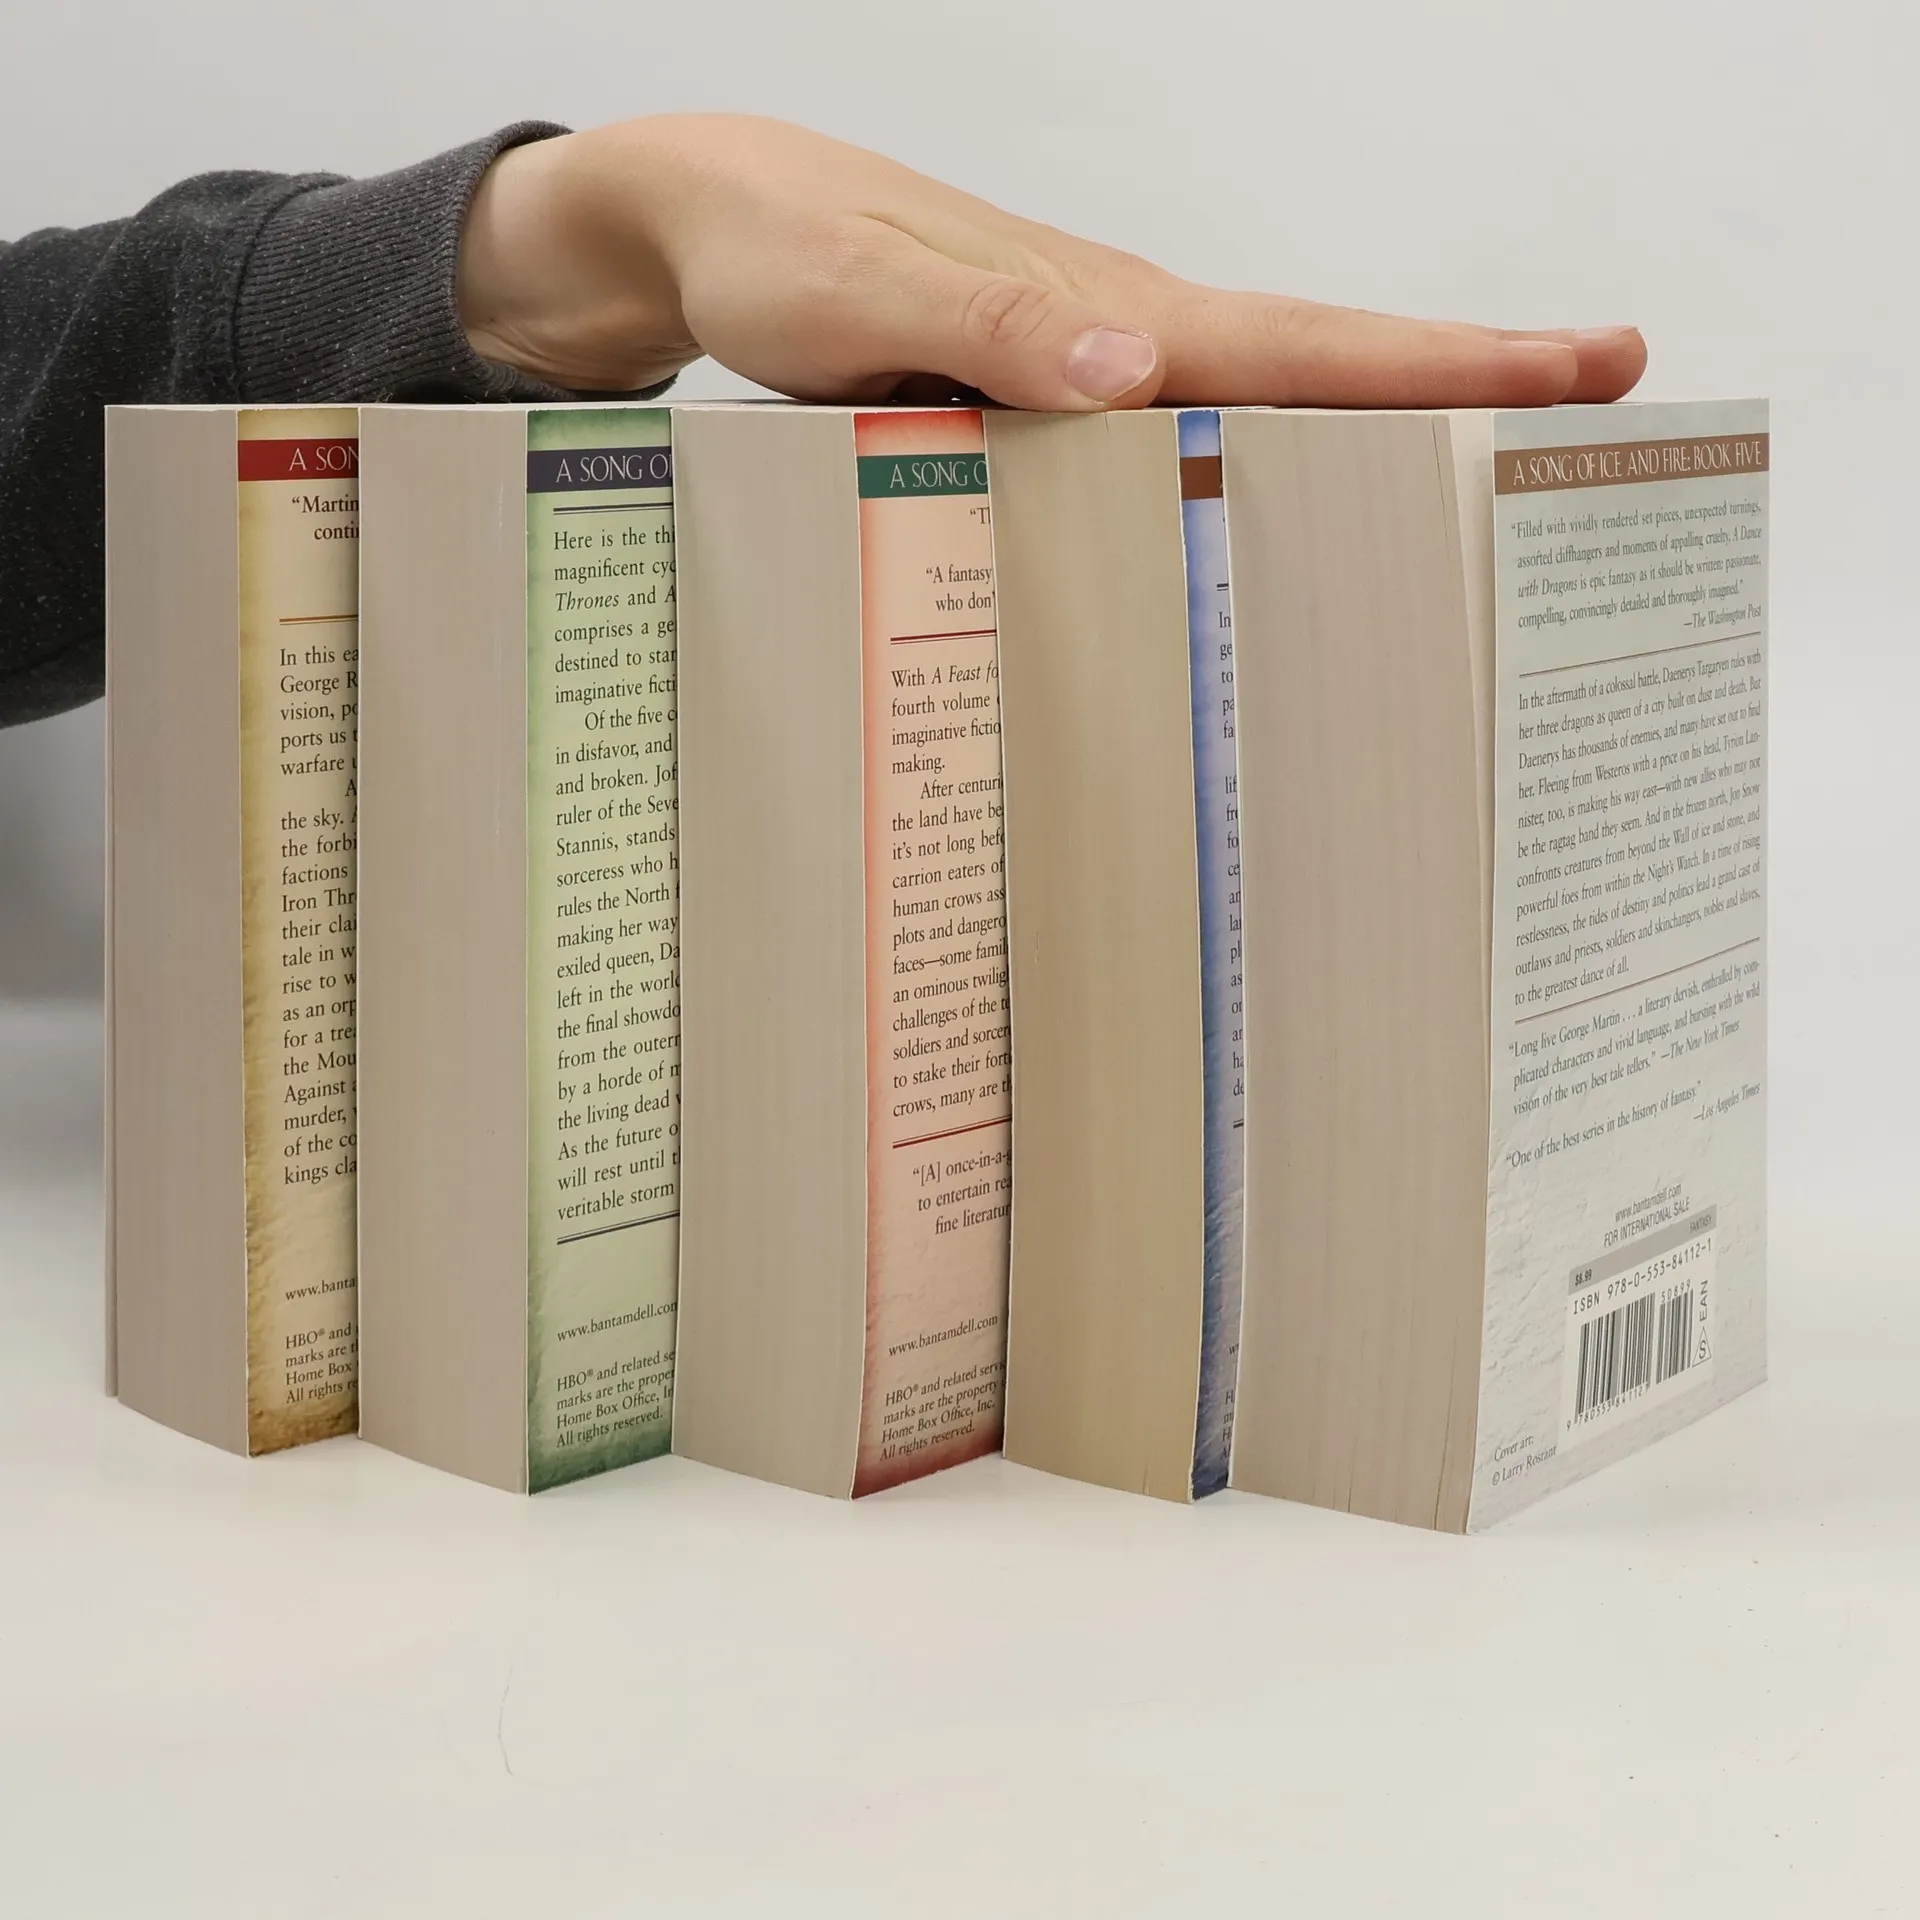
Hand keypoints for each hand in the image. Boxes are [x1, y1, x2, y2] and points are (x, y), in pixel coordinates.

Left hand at [458, 115, 1644, 410]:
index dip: (1446, 362)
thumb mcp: (857, 296)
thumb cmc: (773, 248)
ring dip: (1365, 449)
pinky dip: (1244, 479)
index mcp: (1107, 306)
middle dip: (1459, 398)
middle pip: (1319, 375)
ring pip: (1254, 418)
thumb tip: (1135, 368)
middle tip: (1598, 419)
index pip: (1307, 343)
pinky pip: (1168, 449)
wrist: (700, 225)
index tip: (1583, 365)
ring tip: (1472, 507)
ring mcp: (1087, 371)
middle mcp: (1120, 338)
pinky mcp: (1041, 402)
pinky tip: (1272, 532)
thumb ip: (986, 329)